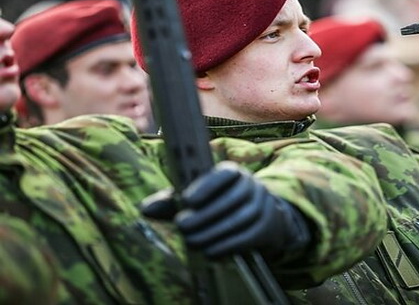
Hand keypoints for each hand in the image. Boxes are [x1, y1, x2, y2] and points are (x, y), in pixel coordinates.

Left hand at [141, 161, 310, 258]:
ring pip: (240, 219)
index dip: (208, 185)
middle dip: (205, 215)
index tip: (187, 200)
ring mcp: (263, 206)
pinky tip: (209, 251)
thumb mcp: (196, 198)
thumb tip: (146, 209)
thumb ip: (172, 201)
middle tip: (183, 226)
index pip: (225, 173)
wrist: (259, 217)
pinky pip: (248, 237)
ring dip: (214, 232)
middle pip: (232, 199)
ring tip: (193, 241)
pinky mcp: (267, 227)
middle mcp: (252, 185)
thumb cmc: (218, 204)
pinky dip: (227, 245)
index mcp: (233, 172)